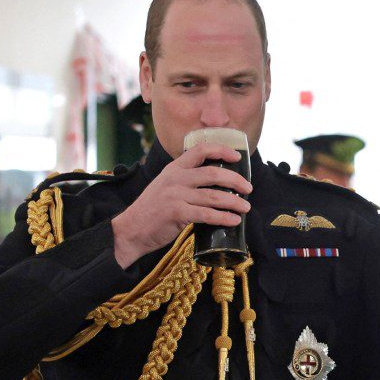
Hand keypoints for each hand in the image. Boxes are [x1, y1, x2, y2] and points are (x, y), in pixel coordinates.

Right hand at [111, 143, 252, 268]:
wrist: (131, 230)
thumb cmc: (153, 210)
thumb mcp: (166, 186)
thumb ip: (185, 181)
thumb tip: (215, 185)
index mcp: (174, 169)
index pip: (200, 149)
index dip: (221, 150)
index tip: (237, 157)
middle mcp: (175, 178)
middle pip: (213, 173)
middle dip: (236, 180)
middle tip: (248, 188)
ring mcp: (175, 195)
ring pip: (214, 196)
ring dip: (234, 202)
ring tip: (246, 207)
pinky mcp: (176, 213)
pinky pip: (207, 215)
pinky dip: (223, 218)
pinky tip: (233, 221)